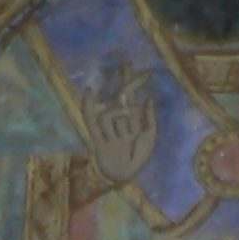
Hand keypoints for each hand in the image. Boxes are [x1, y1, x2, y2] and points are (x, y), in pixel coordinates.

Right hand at [82, 63, 156, 183]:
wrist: (125, 175)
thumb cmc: (139, 157)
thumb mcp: (149, 137)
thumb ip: (149, 118)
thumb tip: (148, 97)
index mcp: (132, 121)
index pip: (131, 97)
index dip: (133, 82)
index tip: (133, 66)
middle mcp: (119, 121)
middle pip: (121, 99)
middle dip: (126, 82)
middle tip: (127, 64)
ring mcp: (107, 128)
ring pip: (110, 115)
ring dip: (117, 122)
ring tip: (124, 136)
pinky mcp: (96, 136)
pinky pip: (90, 120)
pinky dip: (88, 107)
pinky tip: (90, 92)